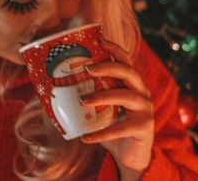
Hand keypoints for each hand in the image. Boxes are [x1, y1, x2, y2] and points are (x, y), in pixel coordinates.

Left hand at [80, 38, 153, 177]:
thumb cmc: (113, 127)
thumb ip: (87, 97)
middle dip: (108, 67)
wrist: (130, 156)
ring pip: (127, 96)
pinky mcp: (144, 128)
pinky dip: (103, 132)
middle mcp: (142, 92)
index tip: (98, 40)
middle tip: (87, 69)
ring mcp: (145, 110)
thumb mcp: (101, 110)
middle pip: (129, 72)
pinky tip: (86, 137)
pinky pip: (123, 128)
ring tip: (83, 100)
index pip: (126, 60)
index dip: (114, 48)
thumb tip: (52, 90)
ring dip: (104, 96)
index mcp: (132, 84)